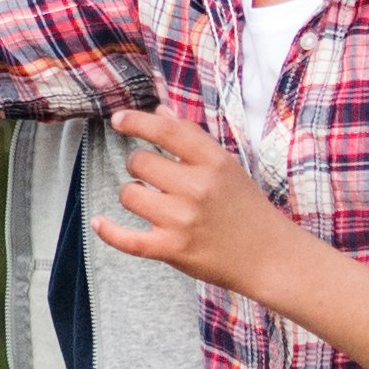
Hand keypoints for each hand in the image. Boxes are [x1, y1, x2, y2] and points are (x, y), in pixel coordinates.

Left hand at [96, 101, 299, 305]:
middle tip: (156, 179)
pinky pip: (128, 239)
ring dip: (134, 197)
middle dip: (140, 168)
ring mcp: (183, 220)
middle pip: (140, 162)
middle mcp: (196, 187)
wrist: (269, 257)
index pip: (166, 130)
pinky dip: (109, 231)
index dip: (136, 121)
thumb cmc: (246, 207)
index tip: (119, 120)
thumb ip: (192, 138)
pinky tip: (99, 223)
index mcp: (213, 162)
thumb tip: (160, 111)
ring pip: (129, 194)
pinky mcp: (173, 249)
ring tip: (152, 204)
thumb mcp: (226, 165)